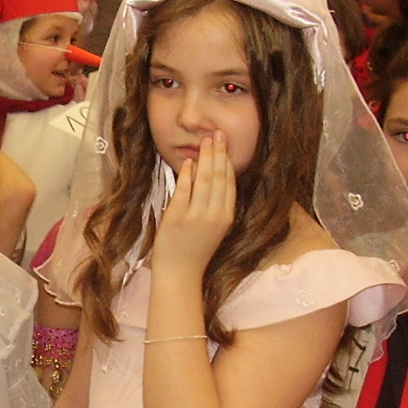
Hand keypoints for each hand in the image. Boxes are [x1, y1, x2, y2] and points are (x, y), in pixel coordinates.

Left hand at [151, 134, 235, 284]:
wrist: (180, 274)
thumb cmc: (195, 251)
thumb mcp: (213, 228)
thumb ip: (215, 204)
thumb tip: (208, 174)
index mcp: (226, 217)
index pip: (229, 182)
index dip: (227, 161)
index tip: (225, 144)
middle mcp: (215, 215)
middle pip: (219, 177)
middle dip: (218, 153)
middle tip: (216, 134)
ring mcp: (197, 216)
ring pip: (204, 180)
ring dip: (204, 158)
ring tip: (204, 142)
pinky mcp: (178, 218)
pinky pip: (184, 190)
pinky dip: (186, 174)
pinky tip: (187, 162)